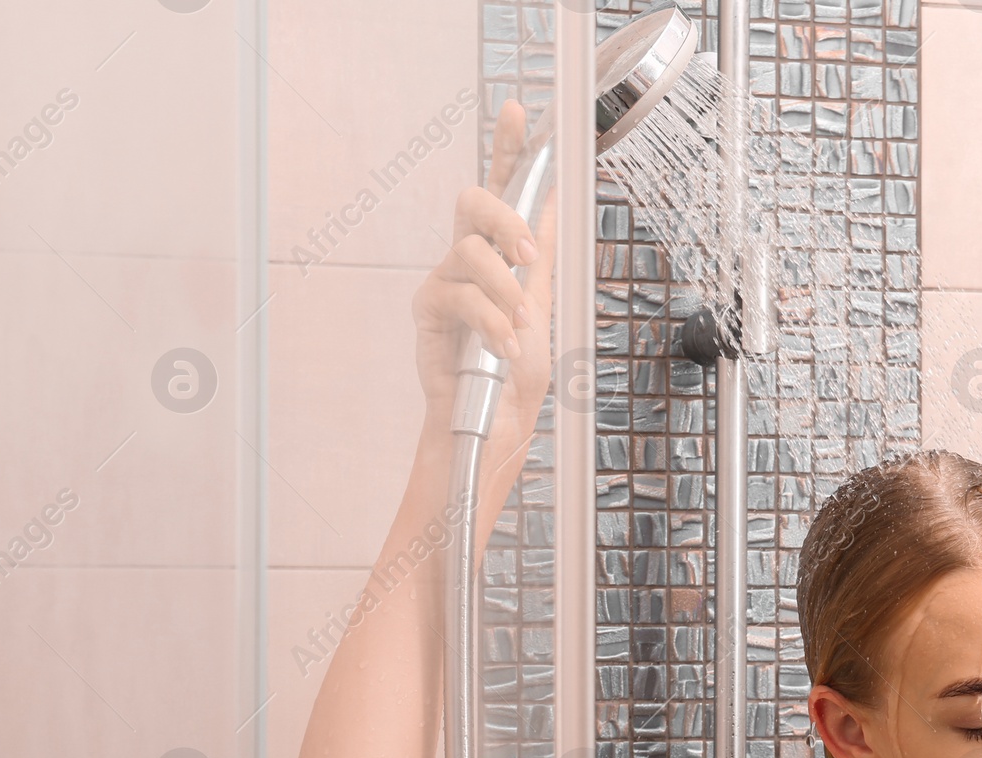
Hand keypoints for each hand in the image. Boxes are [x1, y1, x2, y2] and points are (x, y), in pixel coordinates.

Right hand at [410, 99, 557, 477]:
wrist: (495, 424)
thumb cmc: (518, 373)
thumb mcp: (543, 309)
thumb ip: (541, 259)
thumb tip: (553, 203)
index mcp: (503, 252)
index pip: (503, 188)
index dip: (507, 147)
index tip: (517, 110)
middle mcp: (470, 258)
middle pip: (475, 201)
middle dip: (505, 218)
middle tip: (529, 254)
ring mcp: (446, 281)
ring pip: (470, 252)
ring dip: (504, 289)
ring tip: (521, 325)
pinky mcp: (428, 310)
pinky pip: (459, 297)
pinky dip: (489, 320)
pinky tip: (503, 346)